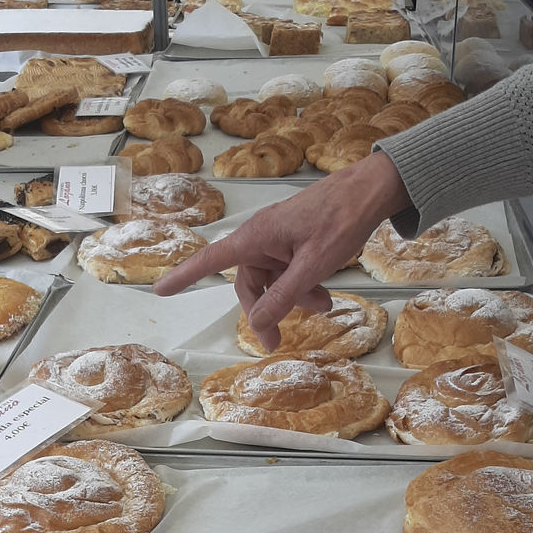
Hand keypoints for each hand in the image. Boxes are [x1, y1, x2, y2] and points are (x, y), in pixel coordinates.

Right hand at [152, 152, 413, 350]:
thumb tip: (258, 324)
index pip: (209, 261)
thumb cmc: (342, 217)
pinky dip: (302, 287)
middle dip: (262, 312)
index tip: (160, 290)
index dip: (183, 277)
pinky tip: (324, 296)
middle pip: (248, 282)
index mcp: (256, 237)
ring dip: (291, 299)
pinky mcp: (295, 241)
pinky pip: (288, 272)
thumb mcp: (313, 265)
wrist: (372, 190)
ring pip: (272, 280)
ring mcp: (279, 239)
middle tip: (273, 342)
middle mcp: (261, 237)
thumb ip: (284, 296)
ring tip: (321, 307)